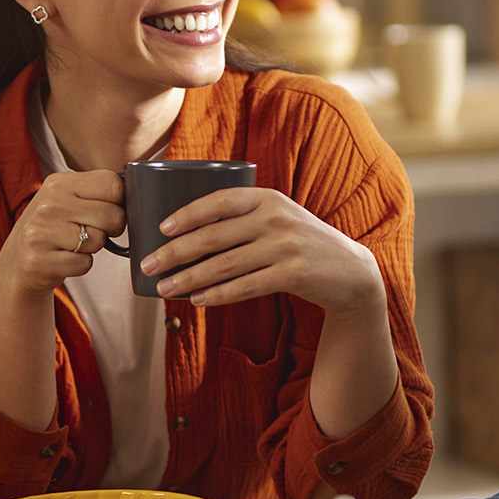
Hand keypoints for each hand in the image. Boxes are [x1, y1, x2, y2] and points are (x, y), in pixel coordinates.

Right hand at [0, 170, 126, 295]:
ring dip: (94, 247)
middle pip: (112, 215)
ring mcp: (41, 233)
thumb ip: (97, 192)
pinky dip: (82, 265)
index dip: (120, 202)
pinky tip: (66, 258)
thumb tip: (139, 193)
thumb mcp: (68, 197)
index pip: (113, 184)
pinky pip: (84, 264)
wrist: (18, 258)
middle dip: (111, 228)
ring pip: (99, 240)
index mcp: (59, 182)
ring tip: (74, 244)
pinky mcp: (39, 261)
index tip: (110, 210)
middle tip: (94, 231)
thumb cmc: (55, 225)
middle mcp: (48, 204)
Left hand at [142, 188, 383, 315]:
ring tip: (164, 288)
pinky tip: (197, 300)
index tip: (162, 228)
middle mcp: (275, 218)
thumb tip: (189, 233)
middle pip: (214, 236)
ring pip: (225, 264)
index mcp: (267, 198)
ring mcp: (285, 246)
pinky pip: (246, 286)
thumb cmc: (302, 244)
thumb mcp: (279, 219)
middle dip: (175, 252)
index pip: (219, 201)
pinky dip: (218, 294)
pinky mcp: (293, 274)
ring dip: (189, 278)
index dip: (187, 214)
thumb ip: (245, 218)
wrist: (350, 271)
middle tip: (148, 265)